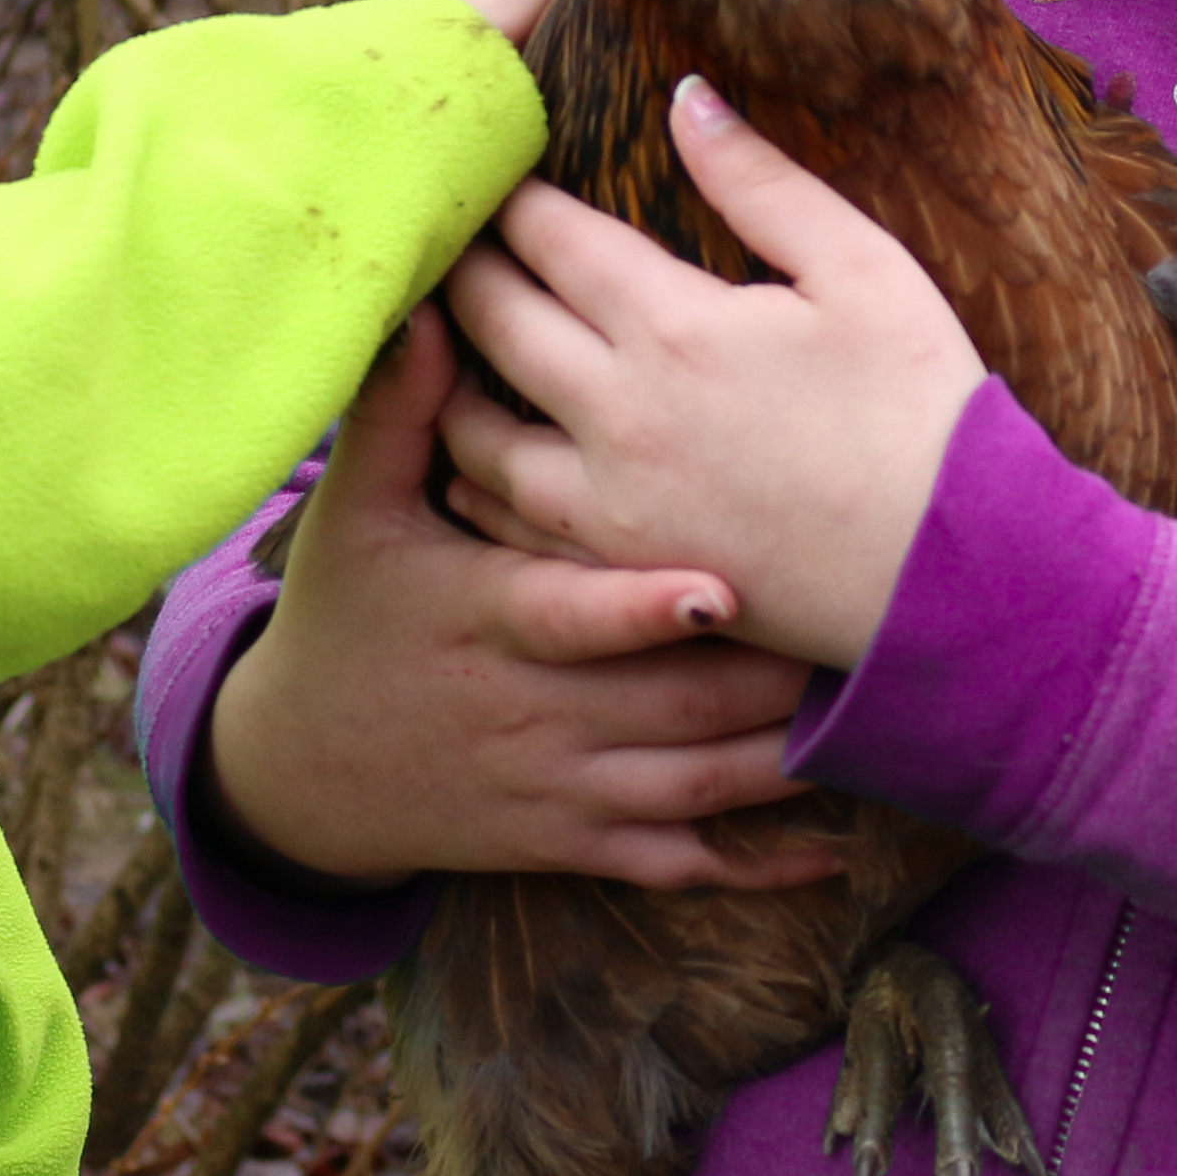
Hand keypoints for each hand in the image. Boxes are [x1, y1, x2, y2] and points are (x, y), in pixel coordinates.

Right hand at [205, 308, 820, 891]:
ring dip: (783, 757)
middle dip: (765, 675)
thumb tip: (425, 311)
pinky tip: (834, 852)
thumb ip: (399, 415)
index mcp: (486, 620)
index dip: (643, 609)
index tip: (722, 587)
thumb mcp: (352, 516)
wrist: (303, 771)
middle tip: (862, 632)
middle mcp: (532, 713)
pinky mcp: (574, 844)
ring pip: (691, 784)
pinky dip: (757, 865)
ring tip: (873, 715)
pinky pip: (677, 864)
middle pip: (667, 702)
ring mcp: (560, 788)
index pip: (570, 616)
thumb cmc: (346, 616)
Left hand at [437, 80, 986, 672]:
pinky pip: (505, 520)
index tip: (492, 164)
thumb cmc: (922, 413)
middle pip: (492, 317)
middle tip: (447, 233)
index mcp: (672, 326)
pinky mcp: (614, 572)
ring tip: (443, 338)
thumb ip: (763, 182)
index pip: (549, 234)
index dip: (511, 191)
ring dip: (447, 374)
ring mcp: (605, 502)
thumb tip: (685, 97)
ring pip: (473, 429)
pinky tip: (473, 455)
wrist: (953, 576)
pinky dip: (472, 478)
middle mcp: (615, 413)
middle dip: (462, 263)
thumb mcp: (864, 271)